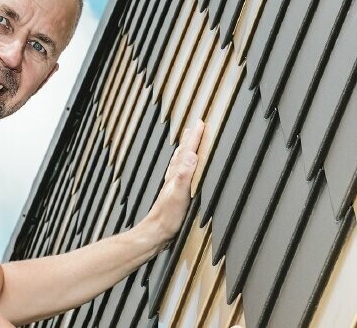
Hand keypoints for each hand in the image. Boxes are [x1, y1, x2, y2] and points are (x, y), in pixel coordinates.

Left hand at [140, 120, 202, 240]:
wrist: (155, 233)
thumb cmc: (167, 217)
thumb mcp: (179, 195)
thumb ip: (184, 175)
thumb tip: (192, 154)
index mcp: (177, 175)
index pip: (188, 151)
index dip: (195, 137)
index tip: (200, 123)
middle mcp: (174, 177)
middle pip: (182, 153)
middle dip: (189, 139)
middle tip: (194, 127)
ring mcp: (173, 185)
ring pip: (180, 162)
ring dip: (185, 150)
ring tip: (188, 142)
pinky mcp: (174, 194)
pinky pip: (180, 172)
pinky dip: (183, 165)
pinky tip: (183, 170)